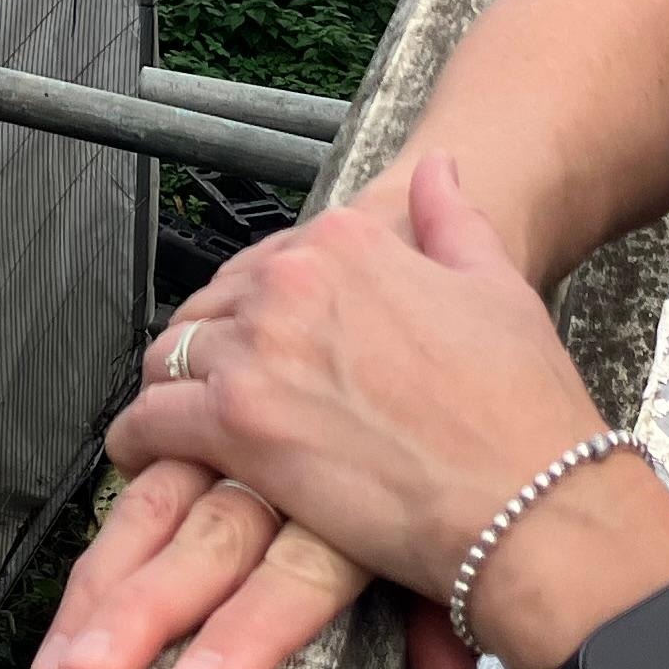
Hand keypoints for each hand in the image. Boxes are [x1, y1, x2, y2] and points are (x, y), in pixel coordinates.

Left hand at [43, 158, 617, 668]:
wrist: (530, 500)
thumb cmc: (521, 406)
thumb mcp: (496, 284)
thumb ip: (452, 218)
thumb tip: (438, 169)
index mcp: (345, 240)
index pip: (260, 263)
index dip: (251, 308)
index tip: (254, 340)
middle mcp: (290, 281)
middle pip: (207, 309)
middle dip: (204, 349)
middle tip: (206, 390)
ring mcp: (259, 351)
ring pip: (168, 358)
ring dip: (168, 390)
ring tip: (173, 423)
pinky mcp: (237, 425)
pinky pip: (150, 422)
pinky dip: (138, 441)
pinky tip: (144, 456)